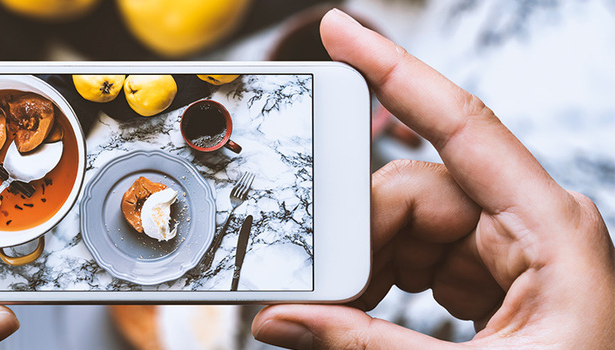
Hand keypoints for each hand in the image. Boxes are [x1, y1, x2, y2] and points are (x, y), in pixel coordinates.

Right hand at [252, 9, 614, 348]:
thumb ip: (367, 343)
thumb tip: (286, 319)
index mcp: (552, 229)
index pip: (461, 124)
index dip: (394, 69)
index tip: (341, 32)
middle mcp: (532, 224)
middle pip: (417, 187)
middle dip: (360, 230)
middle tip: (324, 286)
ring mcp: (513, 250)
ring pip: (411, 222)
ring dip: (369, 263)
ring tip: (348, 312)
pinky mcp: (496, 277)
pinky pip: (423, 254)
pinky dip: (387, 278)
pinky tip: (373, 310)